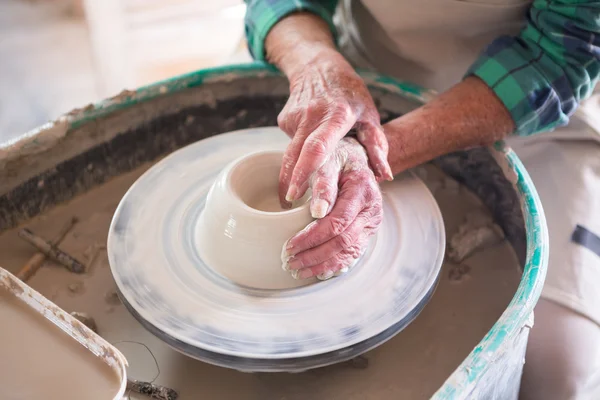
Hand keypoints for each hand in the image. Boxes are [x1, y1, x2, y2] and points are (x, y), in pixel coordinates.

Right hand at [277, 49, 392, 207]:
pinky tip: (302, 158)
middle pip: (297, 153)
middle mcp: (313, 115)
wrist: (319, 67)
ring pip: (288, 152)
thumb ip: (377, 145)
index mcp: (337, 116)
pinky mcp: (285, 119)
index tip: (299, 193)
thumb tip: (385, 175)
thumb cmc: (349, 94)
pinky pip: (289, 143)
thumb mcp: (369, 114)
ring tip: (288, 198)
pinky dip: (295, 157)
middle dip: (290, 180)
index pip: (319, 147)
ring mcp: (296, 116)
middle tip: (288, 204)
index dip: (308, 171)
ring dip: (288, 175)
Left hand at [282, 137, 382, 280]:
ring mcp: (371, 222)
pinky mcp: (367, 231)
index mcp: (362, 189)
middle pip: (342, 241)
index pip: (336, 222)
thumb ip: (322, 182)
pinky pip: (353, 253)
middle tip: (288, 262)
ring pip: (348, 251)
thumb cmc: (336, 156)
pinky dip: (334, 265)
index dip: (311, 237)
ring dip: (321, 264)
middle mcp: (371, 208)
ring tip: (297, 270)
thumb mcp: (327, 159)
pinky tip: (317, 272)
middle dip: (313, 255)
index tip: (289, 246)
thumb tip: (316, 211)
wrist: (355, 156)